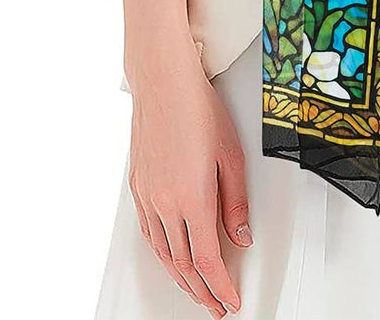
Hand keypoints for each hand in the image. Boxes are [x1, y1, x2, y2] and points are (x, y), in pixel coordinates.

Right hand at [126, 50, 252, 316]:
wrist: (163, 82)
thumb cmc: (198, 109)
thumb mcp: (232, 155)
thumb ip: (236, 202)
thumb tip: (241, 236)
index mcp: (193, 199)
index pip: (208, 261)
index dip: (221, 286)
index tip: (231, 300)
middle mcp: (166, 204)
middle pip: (183, 265)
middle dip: (201, 291)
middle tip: (216, 304)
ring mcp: (148, 196)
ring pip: (162, 254)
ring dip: (180, 278)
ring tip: (195, 289)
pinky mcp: (138, 187)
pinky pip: (149, 233)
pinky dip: (162, 254)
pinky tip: (169, 256)